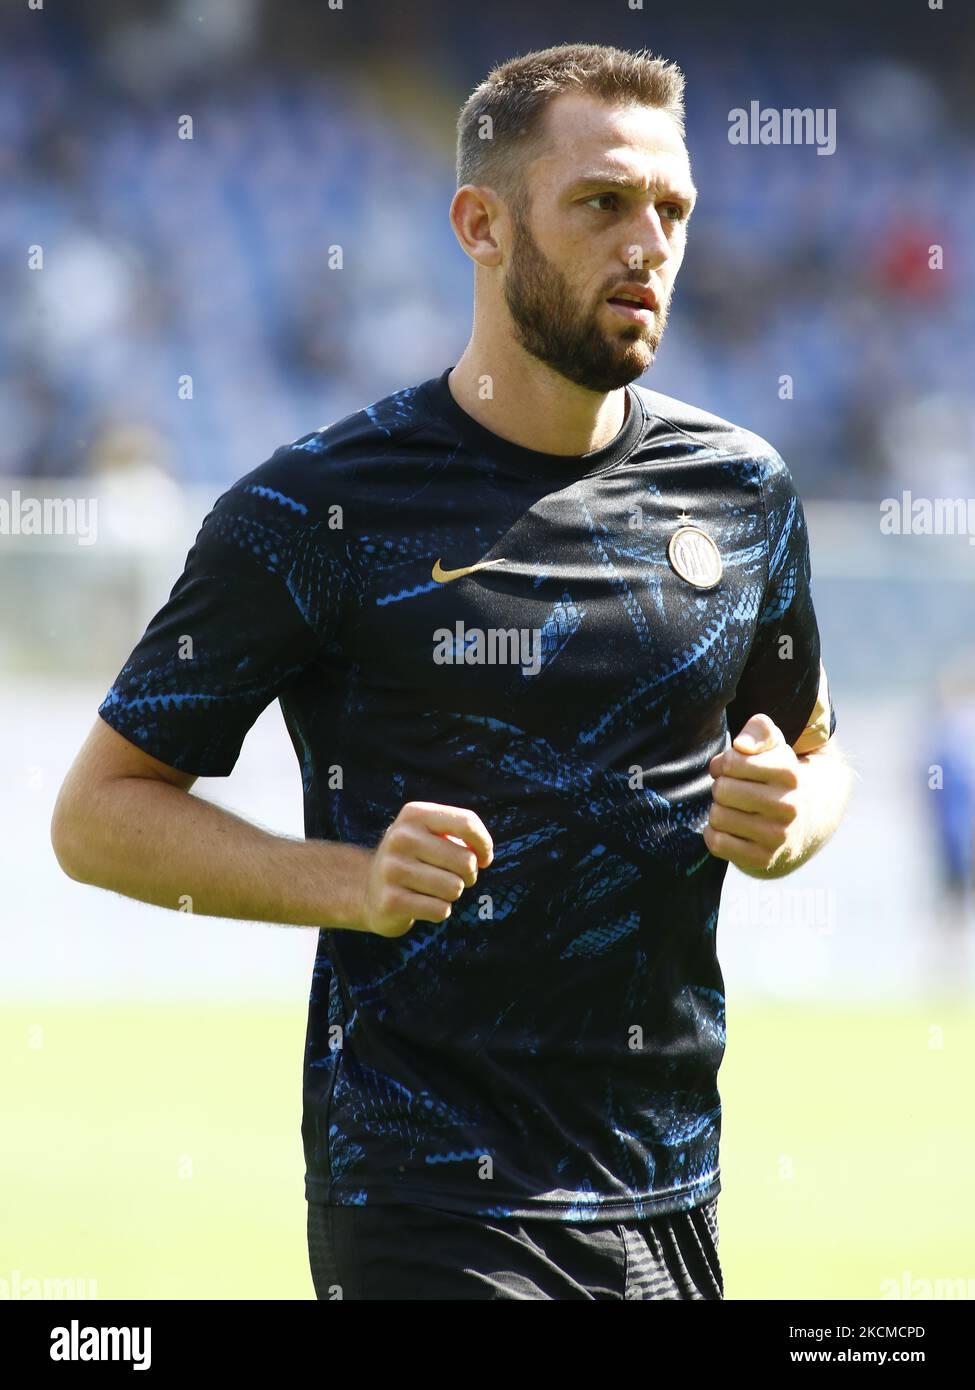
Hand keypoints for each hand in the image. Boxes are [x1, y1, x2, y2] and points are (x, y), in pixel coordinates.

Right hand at [359, 801, 493, 936]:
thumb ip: (463, 836)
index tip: (484, 858)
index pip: (466, 823)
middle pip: (465, 861)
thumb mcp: (433, 835)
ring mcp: (392, 869)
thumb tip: (483, 855)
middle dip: (469, 874)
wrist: (369, 890)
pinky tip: (423, 904)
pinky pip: (441, 910)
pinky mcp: (390, 900)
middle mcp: (400, 838)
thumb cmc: (416, 860)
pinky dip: (440, 911)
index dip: (484, 844)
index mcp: (414, 814)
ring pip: (455, 888)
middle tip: (454, 877)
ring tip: (435, 889)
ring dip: (452, 893)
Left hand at [703, 714, 801, 874]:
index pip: (732, 762)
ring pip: (717, 816)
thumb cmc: (773, 777)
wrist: (798, 824)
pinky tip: (731, 829)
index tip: (733, 768)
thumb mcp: (772, 746)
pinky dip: (715, 834)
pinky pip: (716, 843)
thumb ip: (759, 729)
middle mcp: (788, 806)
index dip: (724, 763)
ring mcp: (777, 836)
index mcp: (790, 773)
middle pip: (722, 790)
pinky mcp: (762, 859)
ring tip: (735, 809)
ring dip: (718, 811)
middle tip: (733, 791)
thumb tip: (742, 746)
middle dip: (721, 787)